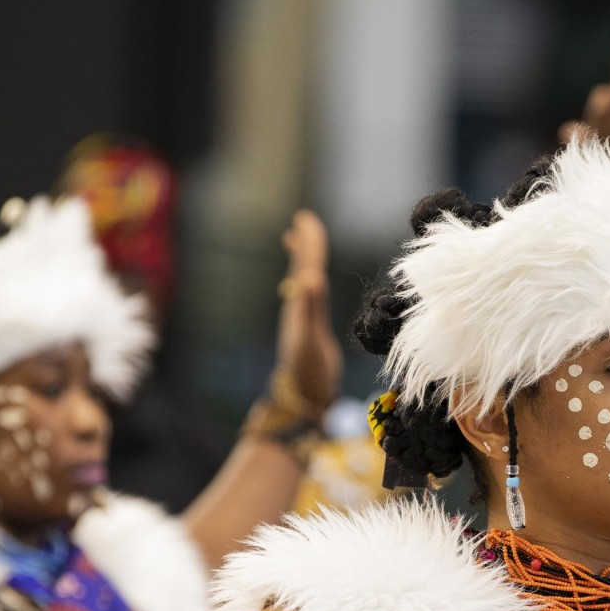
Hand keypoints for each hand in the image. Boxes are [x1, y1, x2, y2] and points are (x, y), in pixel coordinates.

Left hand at [271, 209, 341, 413]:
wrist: (303, 392)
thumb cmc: (307, 369)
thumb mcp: (308, 337)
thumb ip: (309, 308)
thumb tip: (312, 277)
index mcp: (300, 303)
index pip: (306, 265)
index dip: (308, 243)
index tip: (305, 219)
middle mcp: (300, 305)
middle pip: (303, 267)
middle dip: (305, 243)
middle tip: (302, 218)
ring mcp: (304, 314)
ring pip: (304, 278)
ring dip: (304, 258)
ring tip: (297, 239)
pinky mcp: (310, 324)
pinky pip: (309, 294)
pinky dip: (309, 280)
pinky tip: (310, 281)